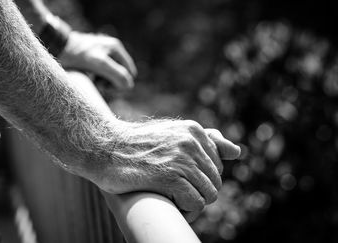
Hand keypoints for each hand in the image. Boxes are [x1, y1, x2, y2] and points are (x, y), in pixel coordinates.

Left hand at [58, 31, 136, 89]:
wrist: (54, 46)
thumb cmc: (75, 54)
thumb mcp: (99, 64)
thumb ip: (118, 74)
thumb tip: (129, 85)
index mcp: (116, 48)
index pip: (129, 75)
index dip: (118, 85)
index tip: (102, 86)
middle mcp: (111, 49)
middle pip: (120, 76)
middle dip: (110, 83)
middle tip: (96, 83)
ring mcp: (102, 54)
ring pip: (110, 77)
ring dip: (102, 83)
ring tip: (90, 80)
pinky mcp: (92, 59)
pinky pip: (101, 75)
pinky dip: (96, 79)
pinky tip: (86, 77)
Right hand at [92, 120, 240, 222]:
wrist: (103, 148)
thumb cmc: (135, 145)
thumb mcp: (171, 135)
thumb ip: (206, 140)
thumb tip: (238, 152)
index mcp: (193, 130)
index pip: (217, 166)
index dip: (200, 178)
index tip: (179, 178)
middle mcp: (191, 142)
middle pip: (215, 182)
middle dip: (197, 191)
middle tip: (174, 191)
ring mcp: (181, 158)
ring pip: (209, 195)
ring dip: (193, 203)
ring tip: (172, 199)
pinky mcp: (171, 176)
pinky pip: (196, 204)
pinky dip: (187, 211)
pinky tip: (171, 205)